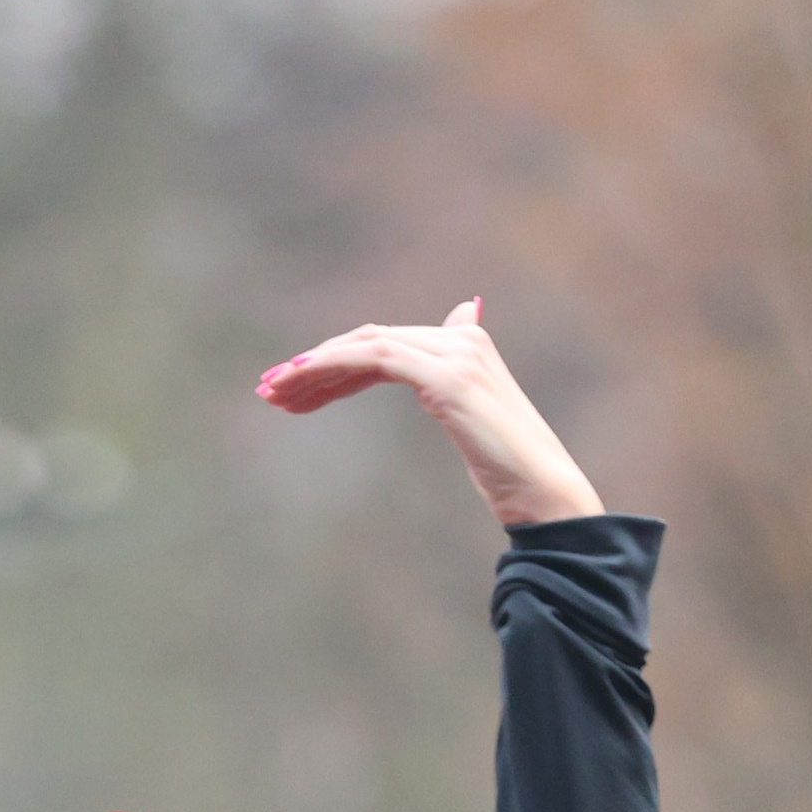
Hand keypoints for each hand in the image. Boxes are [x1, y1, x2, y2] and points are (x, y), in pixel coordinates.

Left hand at [256, 302, 603, 529]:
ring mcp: (456, 353)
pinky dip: (334, 366)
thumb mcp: (472, 422)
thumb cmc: (510, 474)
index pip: (385, 343)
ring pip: (366, 344)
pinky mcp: (448, 376)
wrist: (543, 493)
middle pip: (369, 340)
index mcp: (465, 345)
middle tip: (268, 391)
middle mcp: (461, 338)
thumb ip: (455, 379)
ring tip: (272, 394)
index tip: (291, 392)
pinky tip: (300, 386)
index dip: (334, 364)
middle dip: (314, 366)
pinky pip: (376, 356)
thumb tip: (465, 317)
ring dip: (313, 368)